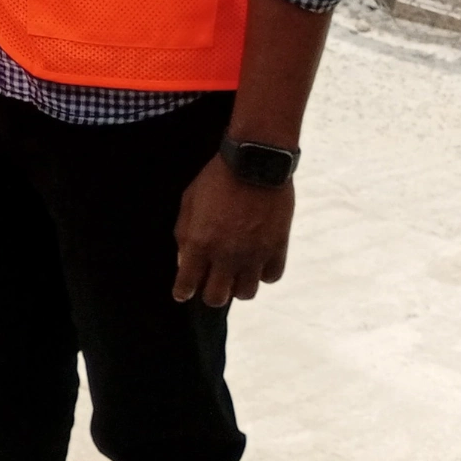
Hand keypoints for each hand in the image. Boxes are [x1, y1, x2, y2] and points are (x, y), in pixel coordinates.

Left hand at [173, 156, 294, 306]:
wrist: (255, 163)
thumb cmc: (216, 179)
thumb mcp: (188, 202)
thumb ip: (184, 234)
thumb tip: (184, 260)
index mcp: (199, 242)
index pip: (187, 283)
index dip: (183, 292)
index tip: (183, 293)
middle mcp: (226, 254)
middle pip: (217, 297)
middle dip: (210, 294)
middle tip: (210, 284)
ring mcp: (254, 254)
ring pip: (246, 293)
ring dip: (237, 286)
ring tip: (234, 274)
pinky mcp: (277, 249)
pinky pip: (270, 277)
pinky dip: (262, 274)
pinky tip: (256, 263)